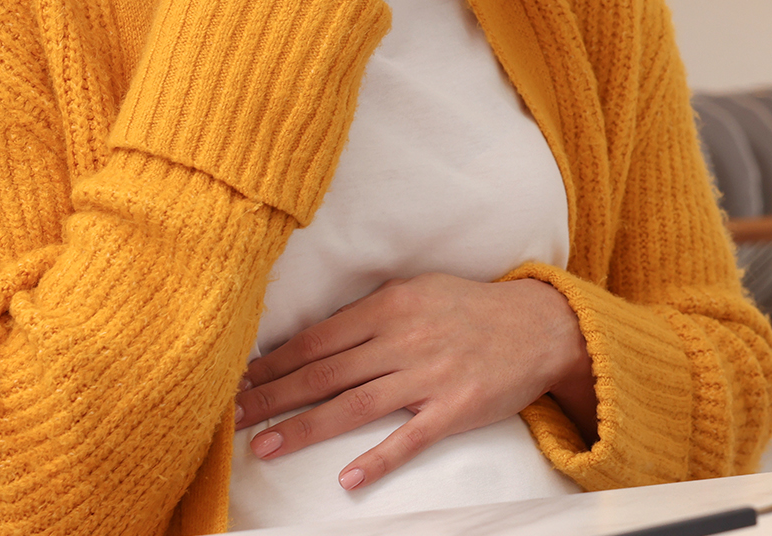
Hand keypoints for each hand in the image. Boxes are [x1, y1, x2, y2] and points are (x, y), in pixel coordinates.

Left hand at [233, 274, 597, 491]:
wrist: (539, 326)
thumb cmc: (469, 308)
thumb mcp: (416, 292)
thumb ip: (370, 314)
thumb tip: (314, 337)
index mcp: (388, 307)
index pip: (316, 340)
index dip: (274, 362)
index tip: (240, 379)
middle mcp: (402, 340)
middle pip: (323, 374)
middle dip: (272, 396)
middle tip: (232, 416)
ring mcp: (428, 377)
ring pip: (354, 406)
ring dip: (305, 429)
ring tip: (266, 447)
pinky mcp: (454, 409)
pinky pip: (409, 439)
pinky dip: (377, 460)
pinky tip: (347, 479)